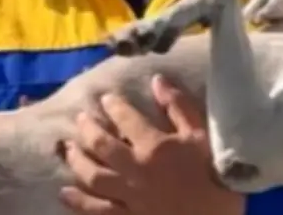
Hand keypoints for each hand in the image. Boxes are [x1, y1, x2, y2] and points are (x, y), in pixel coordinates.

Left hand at [61, 75, 244, 214]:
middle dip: (88, 129)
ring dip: (77, 160)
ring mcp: (129, 198)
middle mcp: (136, 170)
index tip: (105, 98)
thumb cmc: (216, 178)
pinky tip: (66, 192)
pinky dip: (80, 201)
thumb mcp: (203, 136)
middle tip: (80, 118)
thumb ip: (180, 107)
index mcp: (154, 147)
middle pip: (102, 146)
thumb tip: (157, 80)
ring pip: (94, 177)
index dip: (114, 106)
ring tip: (68, 148)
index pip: (126, 119)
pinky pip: (98, 210)